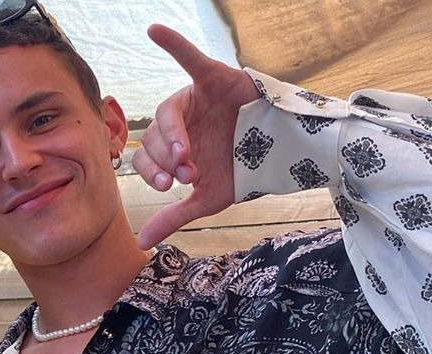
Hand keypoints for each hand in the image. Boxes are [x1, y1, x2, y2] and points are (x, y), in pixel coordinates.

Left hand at [133, 24, 261, 248]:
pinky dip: (173, 45)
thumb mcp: (206, 199)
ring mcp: (195, 100)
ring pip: (167, 113)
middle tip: (188, 172)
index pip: (146, 160)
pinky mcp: (214, 80)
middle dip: (168, 159)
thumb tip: (142, 243)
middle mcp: (180, 123)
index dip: (154, 173)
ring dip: (172, 135)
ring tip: (187, 153)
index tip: (173, 186)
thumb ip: (173, 216)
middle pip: (155, 137)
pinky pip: (191, 59)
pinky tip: (154, 31)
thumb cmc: (245, 171)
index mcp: (173, 149)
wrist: (289, 153)